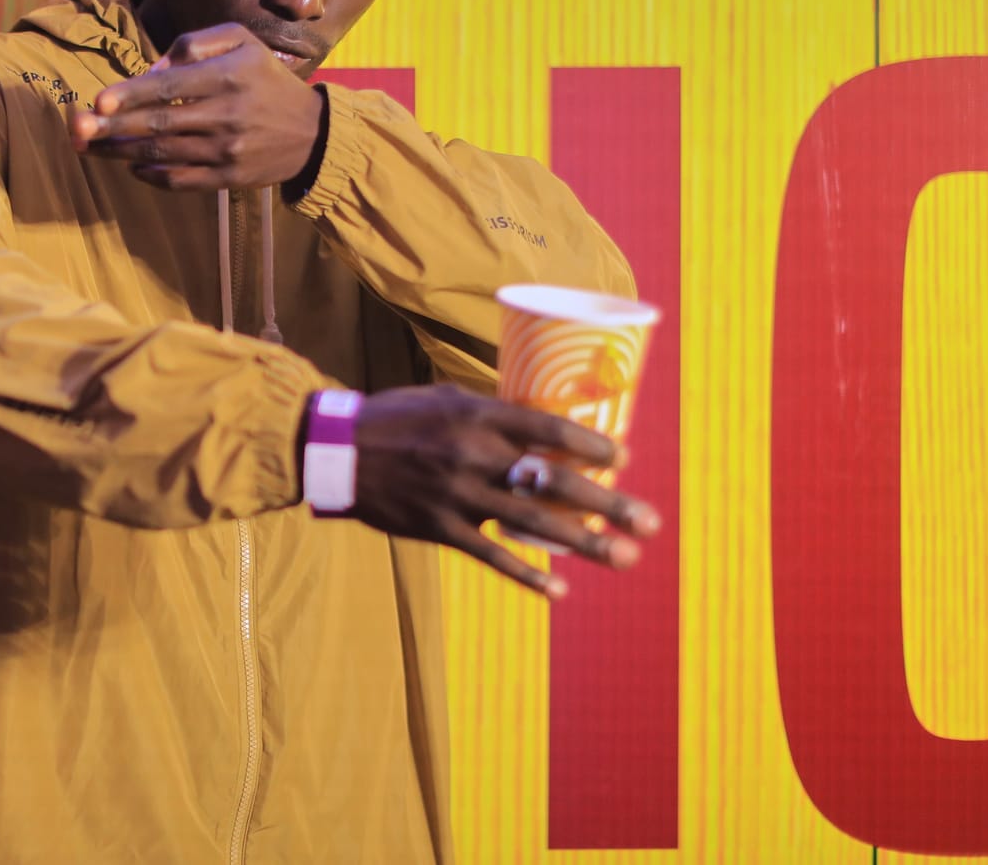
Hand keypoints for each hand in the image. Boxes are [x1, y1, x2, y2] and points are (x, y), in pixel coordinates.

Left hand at [70, 23, 321, 189]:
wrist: (311, 132)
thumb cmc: (266, 79)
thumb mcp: (241, 41)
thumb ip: (194, 44)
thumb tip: (151, 68)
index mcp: (228, 76)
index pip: (168, 87)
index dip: (131, 95)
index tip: (99, 100)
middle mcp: (226, 115)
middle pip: (158, 125)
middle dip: (113, 129)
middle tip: (77, 130)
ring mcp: (227, 151)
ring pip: (163, 154)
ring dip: (122, 152)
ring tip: (91, 147)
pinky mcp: (229, 179)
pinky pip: (181, 180)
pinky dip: (152, 176)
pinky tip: (132, 166)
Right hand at [345, 383, 661, 598]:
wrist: (337, 450)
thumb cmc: (397, 418)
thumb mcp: (447, 398)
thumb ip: (494, 411)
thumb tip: (544, 423)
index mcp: (479, 415)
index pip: (550, 430)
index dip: (593, 446)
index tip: (624, 460)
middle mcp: (474, 454)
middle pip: (555, 481)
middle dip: (609, 503)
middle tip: (650, 522)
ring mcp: (458, 494)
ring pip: (533, 524)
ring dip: (584, 543)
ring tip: (624, 557)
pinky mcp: (439, 527)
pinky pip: (491, 555)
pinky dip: (527, 574)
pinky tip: (559, 589)